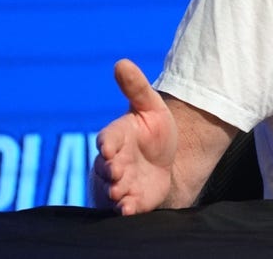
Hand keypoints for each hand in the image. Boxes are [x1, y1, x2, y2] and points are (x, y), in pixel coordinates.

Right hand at [91, 59, 177, 214]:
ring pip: (112, 189)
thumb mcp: (150, 106)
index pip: (107, 139)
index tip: (108, 147)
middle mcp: (112, 162)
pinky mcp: (130, 201)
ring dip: (116, 191)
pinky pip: (123, 208)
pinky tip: (129, 210)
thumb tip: (121, 62)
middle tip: (118, 171)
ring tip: (121, 192)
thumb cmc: (153, 130)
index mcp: (116, 137)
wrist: (165, 160)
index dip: (107, 144)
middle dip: (111, 170)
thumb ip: (136, 87)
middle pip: (107, 167)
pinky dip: (125, 209)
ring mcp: (119, 183)